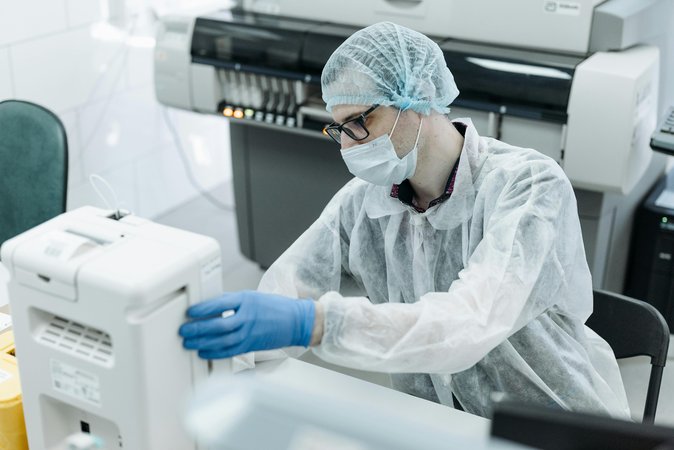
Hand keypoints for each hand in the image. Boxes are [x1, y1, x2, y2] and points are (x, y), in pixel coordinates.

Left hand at [178, 290, 314, 358]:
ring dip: (202, 343)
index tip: (190, 312)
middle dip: (197, 329)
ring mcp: (250, 333)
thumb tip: (209, 305)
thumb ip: (232, 301)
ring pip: (222, 340)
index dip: (202, 309)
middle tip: (184, 331)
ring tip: (189, 343)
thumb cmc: (275, 308)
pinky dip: (215, 353)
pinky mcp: (251, 346)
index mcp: (247, 301)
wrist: (295, 321)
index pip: (220, 304)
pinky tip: (204, 353)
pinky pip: (230, 351)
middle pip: (218, 325)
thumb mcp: (252, 297)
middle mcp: (248, 317)